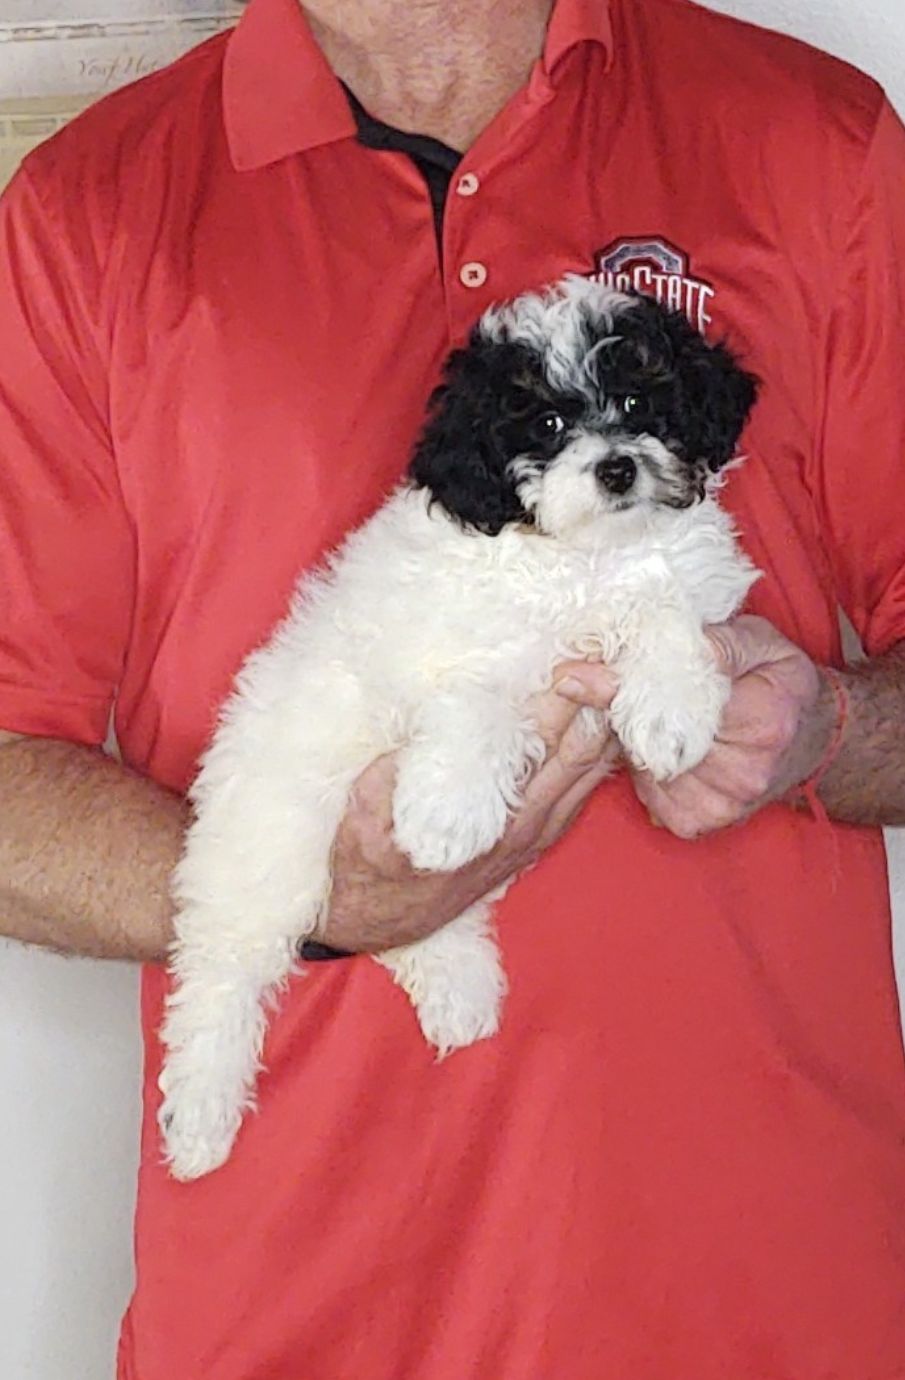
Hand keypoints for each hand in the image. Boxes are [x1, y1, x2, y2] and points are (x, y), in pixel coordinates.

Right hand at [319, 671, 618, 952]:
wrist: (378, 917)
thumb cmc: (368, 854)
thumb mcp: (369, 805)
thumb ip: (403, 768)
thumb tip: (433, 723)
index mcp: (491, 810)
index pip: (544, 738)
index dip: (562, 692)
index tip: (566, 653)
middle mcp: (527, 822)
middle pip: (583, 746)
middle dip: (597, 696)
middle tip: (600, 647)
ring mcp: (540, 831)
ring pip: (593, 767)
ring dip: (604, 719)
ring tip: (607, 670)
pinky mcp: (540, 837)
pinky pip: (585, 788)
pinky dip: (599, 750)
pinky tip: (601, 718)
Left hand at [556, 615, 838, 839]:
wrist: (808, 741)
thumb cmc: (779, 684)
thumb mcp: (761, 643)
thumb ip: (718, 641)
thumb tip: (665, 643)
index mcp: (761, 722)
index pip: (675, 702)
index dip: (620, 687)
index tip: (571, 675)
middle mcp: (742, 774)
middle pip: (650, 739)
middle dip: (621, 711)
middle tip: (597, 684)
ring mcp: (719, 806)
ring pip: (642, 767)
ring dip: (631, 741)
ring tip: (650, 719)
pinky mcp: (696, 823)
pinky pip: (646, 792)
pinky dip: (642, 769)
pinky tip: (661, 750)